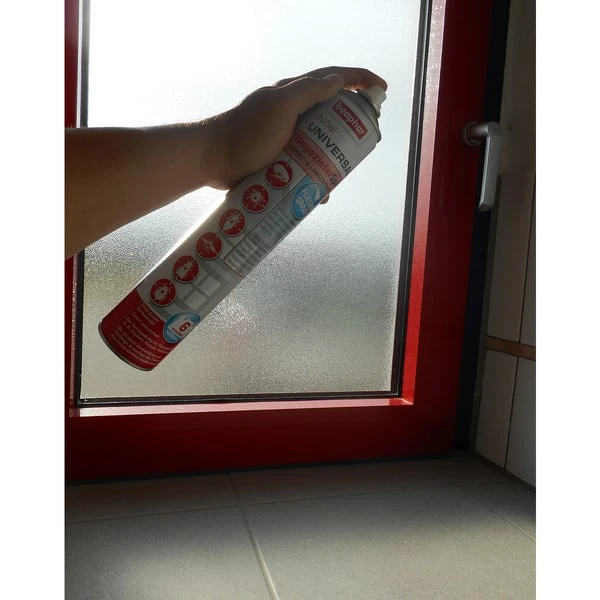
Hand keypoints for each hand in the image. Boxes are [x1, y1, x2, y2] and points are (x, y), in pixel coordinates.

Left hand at [207, 66, 387, 192]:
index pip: (334, 79)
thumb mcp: (281, 107)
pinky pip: (305, 161)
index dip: (361, 80)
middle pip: (331, 109)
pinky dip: (316, 173)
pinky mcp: (278, 155)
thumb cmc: (246, 132)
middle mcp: (291, 110)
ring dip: (335, 152)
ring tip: (344, 168)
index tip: (382, 90)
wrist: (213, 159)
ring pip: (320, 139)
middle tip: (365, 135)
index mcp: (293, 92)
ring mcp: (284, 133)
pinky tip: (321, 190)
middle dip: (352, 120)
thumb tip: (339, 81)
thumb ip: (309, 91)